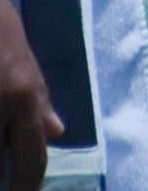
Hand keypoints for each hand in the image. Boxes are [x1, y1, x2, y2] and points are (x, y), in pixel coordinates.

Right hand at [0, 0, 59, 190]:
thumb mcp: (22, 56)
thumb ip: (38, 97)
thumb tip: (56, 132)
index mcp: (20, 96)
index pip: (32, 159)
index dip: (29, 186)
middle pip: (1, 165)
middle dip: (7, 177)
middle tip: (11, 180)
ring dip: (0, 155)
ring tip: (6, 156)